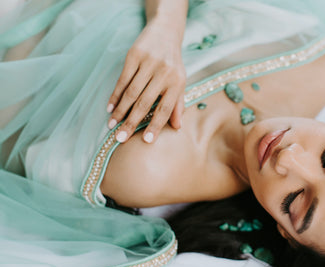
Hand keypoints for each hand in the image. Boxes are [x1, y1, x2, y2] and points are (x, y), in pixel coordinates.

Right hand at [107, 22, 185, 143]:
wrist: (166, 31)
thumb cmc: (173, 63)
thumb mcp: (180, 82)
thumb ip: (178, 104)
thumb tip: (177, 127)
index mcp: (177, 82)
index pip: (166, 108)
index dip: (156, 125)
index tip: (146, 141)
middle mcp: (164, 73)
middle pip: (145, 102)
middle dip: (132, 122)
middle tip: (120, 138)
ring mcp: (149, 63)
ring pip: (131, 92)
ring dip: (120, 110)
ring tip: (112, 125)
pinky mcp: (135, 55)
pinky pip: (123, 79)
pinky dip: (115, 94)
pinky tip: (109, 107)